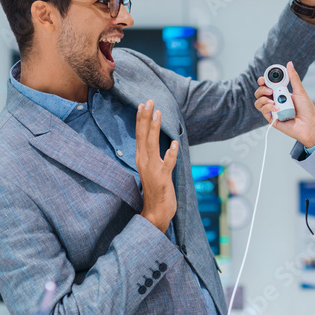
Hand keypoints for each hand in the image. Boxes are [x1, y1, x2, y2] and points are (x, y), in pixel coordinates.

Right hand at [135, 101, 178, 232]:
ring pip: (152, 145)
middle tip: (149, 101)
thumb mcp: (152, 169)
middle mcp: (144, 162)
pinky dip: (170, 154)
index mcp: (141, 159)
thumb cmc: (156, 190)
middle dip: (145, 118)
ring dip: (154, 129)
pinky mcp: (162, 178)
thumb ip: (153, 155)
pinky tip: (173, 144)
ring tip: (157, 114)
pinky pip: (167, 164)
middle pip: (143, 136)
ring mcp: (152, 170)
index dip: (141, 120)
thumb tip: (157, 142)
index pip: (140, 135)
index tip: (143, 105)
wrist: (155, 213)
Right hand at [254, 62, 314, 147]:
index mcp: (280, 93)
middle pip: (260, 93)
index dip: (263, 81)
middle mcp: (275, 101)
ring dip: (264, 99)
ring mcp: (273, 111)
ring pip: (258, 102)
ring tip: (274, 101)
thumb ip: (293, 78)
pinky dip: (269, 107)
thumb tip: (289, 64)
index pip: (267, 85)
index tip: (263, 79)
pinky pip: (264, 112)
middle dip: (262, 89)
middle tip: (270, 90)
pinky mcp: (272, 120)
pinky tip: (277, 108)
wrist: (311, 124)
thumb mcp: (300, 91)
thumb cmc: (307, 109)